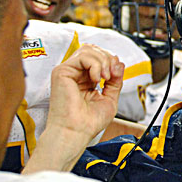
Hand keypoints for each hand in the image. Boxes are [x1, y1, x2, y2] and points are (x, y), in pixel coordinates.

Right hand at [23, 45, 123, 173]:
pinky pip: (83, 56)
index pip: (98, 57)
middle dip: (108, 59)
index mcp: (85, 79)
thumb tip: (119, 63)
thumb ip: (115, 80)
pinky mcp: (62, 72)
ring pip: (89, 50)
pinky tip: (97, 79)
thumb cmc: (88, 122)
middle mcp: (75, 74)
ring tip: (105, 78)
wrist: (76, 132)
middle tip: (112, 76)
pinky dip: (96, 65)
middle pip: (93, 50)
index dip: (111, 61)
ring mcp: (68, 71)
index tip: (117, 75)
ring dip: (103, 61)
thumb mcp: (110, 98)